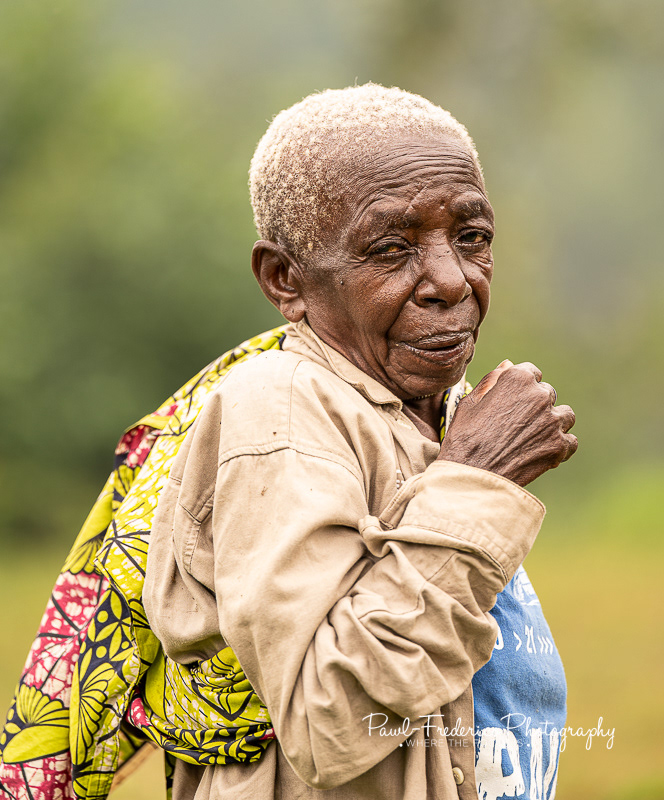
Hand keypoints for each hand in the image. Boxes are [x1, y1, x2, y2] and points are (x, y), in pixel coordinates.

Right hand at [438, 360, 576, 486]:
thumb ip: (492, 380)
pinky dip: (559, 446)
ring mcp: (552, 421)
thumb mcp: (470, 403)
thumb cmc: (465, 438)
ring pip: (564, 415)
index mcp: (517, 378)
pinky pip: (570, 441)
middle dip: (535, 406)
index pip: (531, 372)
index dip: (521, 387)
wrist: (472, 475)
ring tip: (532, 438)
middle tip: (515, 426)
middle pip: (547, 393)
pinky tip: (541, 452)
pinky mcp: (560, 445)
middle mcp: (540, 395)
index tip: (511, 401)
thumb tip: (509, 364)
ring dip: (552, 423)